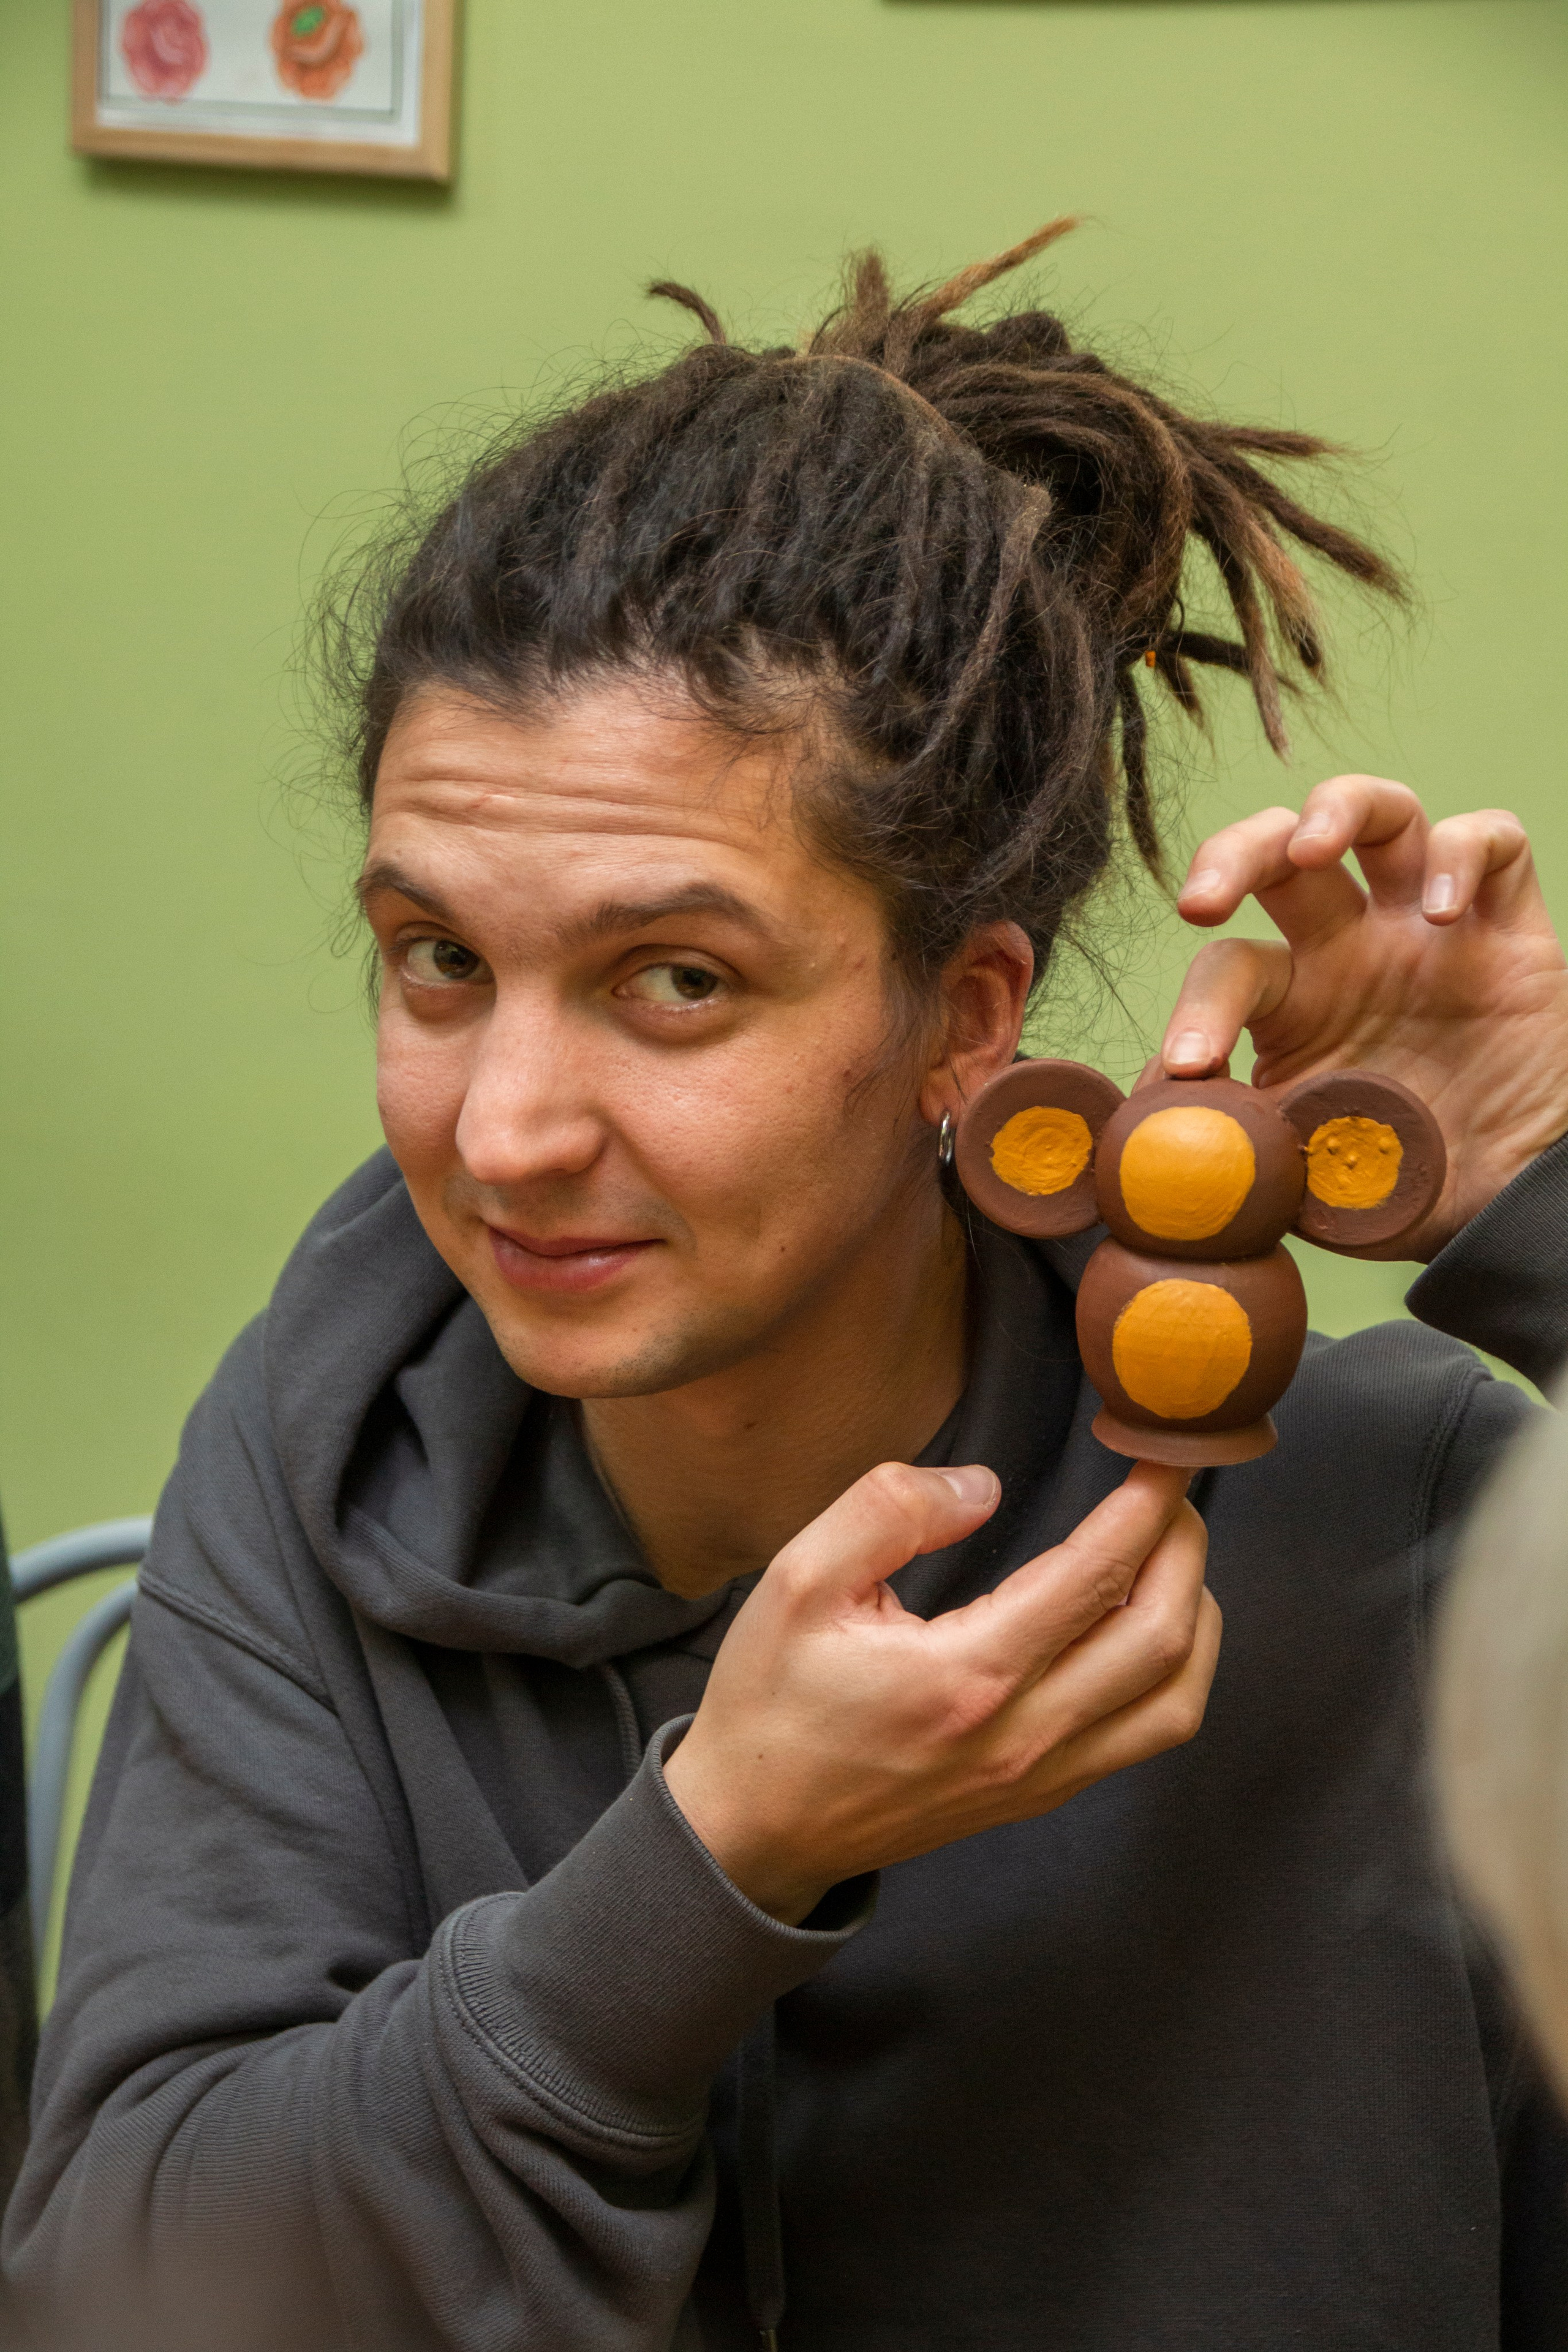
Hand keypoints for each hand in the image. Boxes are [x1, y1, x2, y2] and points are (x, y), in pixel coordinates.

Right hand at [662, 1460, 1217, 1923]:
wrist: (752, 1830)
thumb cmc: (770, 1702)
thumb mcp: (798, 1581)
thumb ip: (888, 1511)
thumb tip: (984, 1487)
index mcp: (967, 1674)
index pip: (1097, 1574)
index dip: (1144, 1504)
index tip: (1160, 1453)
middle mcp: (1022, 1734)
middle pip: (1161, 1635)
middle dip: (1184, 1547)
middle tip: (1169, 1491)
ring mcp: (1039, 1775)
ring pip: (1175, 1699)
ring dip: (1195, 1615)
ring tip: (1171, 1555)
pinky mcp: (1039, 1794)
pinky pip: (1145, 1737)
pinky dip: (1173, 1673)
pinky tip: (1146, 1626)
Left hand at [1164, 775, 1567, 1256]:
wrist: (1509, 1210)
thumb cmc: (1398, 1185)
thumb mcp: (1296, 1176)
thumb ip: (1227, 1141)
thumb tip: (1141, 1118)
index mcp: (1293, 1003)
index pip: (1231, 964)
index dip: (1199, 1005)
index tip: (1190, 1063)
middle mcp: (1354, 949)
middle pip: (1282, 853)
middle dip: (1233, 852)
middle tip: (1201, 898)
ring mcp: (1430, 930)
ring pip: (1381, 814)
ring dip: (1338, 807)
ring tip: (1312, 845)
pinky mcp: (1512, 929)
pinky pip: (1493, 841)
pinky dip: (1464, 852)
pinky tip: (1442, 912)